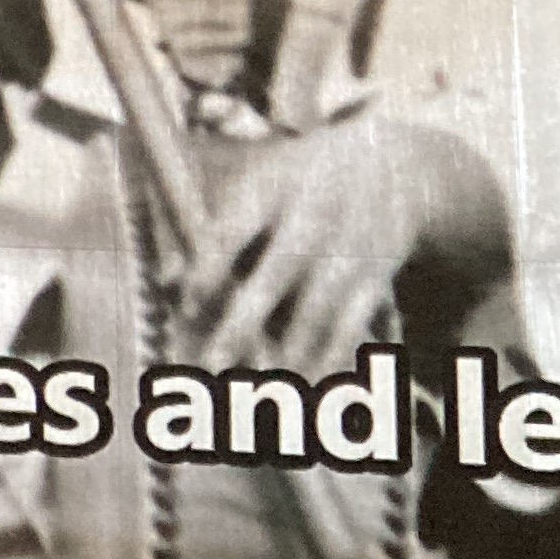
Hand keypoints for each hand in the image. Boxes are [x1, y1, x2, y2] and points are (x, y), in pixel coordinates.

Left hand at [183, 113, 506, 374]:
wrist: (392, 166)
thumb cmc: (299, 182)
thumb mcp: (257, 185)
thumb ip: (213, 232)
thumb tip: (167, 283)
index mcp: (270, 191)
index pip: (233, 232)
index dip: (208, 270)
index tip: (188, 307)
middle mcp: (310, 220)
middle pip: (274, 277)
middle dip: (243, 325)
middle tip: (213, 366)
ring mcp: (346, 250)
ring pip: (317, 310)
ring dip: (288, 354)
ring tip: (260, 392)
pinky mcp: (374, 278)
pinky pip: (353, 324)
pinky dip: (333, 358)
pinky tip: (312, 387)